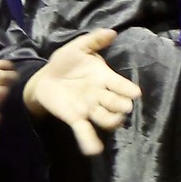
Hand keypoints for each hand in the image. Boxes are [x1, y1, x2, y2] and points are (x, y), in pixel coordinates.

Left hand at [22, 28, 141, 155]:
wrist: (45, 77)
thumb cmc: (65, 61)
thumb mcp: (78, 47)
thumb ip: (94, 40)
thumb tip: (112, 32)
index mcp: (104, 78)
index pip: (120, 85)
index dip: (128, 89)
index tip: (135, 93)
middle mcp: (100, 95)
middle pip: (116, 103)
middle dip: (121, 106)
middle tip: (125, 107)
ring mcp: (89, 108)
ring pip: (105, 118)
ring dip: (111, 121)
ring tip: (114, 121)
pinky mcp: (75, 118)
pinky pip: (84, 131)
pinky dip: (89, 142)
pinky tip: (93, 150)